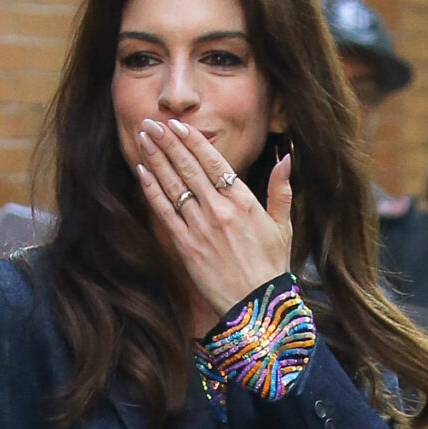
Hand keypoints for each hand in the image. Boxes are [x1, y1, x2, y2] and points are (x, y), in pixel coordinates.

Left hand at [135, 117, 292, 323]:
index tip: (177, 125)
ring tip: (143, 138)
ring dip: (156, 159)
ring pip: (174, 185)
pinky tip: (142, 172)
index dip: (192, 140)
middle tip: (151, 122)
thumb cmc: (271, 267)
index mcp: (243, 200)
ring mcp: (201, 228)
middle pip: (188, 167)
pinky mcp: (187, 247)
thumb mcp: (283, 226)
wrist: (256, 306)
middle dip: (168, 142)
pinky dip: (152, 190)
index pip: (213, 161)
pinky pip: (166, 212)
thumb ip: (281, 190)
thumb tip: (286, 159)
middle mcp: (220, 209)